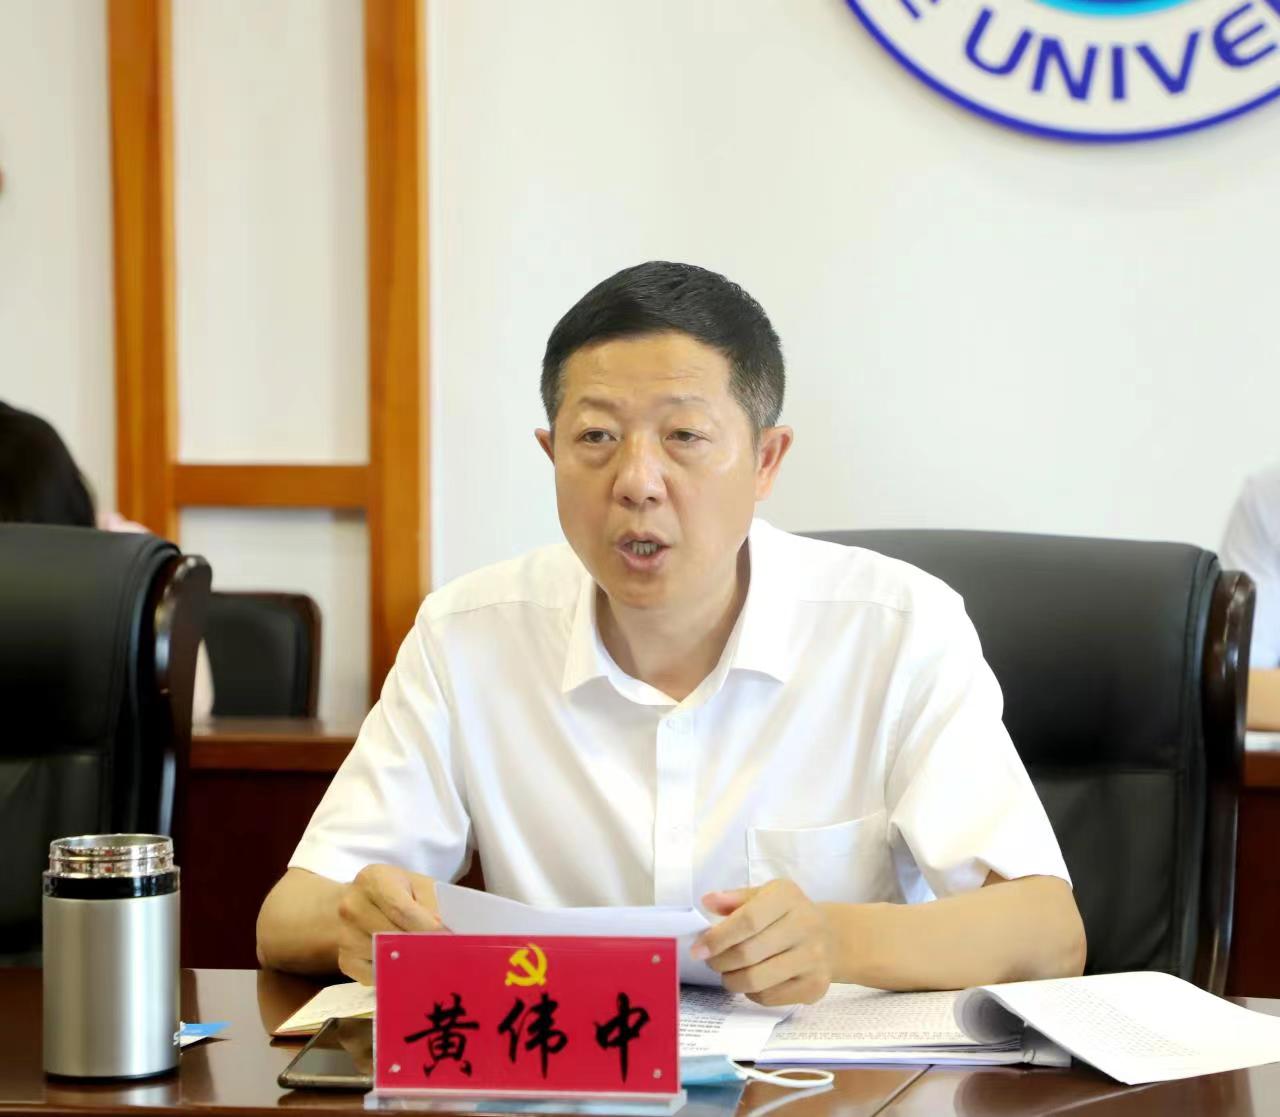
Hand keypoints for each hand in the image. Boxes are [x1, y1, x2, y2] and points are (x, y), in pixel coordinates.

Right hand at [336, 864, 442, 983]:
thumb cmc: (398, 891)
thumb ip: (433, 904)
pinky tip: (407, 966)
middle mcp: (352, 907)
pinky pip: (375, 976)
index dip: (427, 928)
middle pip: (393, 936)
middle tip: (447, 956)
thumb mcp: (419, 885)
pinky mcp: (345, 961)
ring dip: (410, 963)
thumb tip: (448, 933)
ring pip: (384, 959)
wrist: (359, 901)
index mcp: (373, 880)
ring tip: (430, 961)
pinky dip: (395, 975)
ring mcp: (345, 936)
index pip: (402, 910)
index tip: (449, 941)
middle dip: (422, 948)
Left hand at [691, 879, 833, 1005]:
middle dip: (720, 961)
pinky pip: (770, 997)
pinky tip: (752, 981)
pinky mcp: (815, 986)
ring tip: (728, 973)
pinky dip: (751, 993)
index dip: (718, 937)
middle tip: (711, 961)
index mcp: (788, 897)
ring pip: (757, 980)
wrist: (832, 937)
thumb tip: (708, 901)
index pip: (748, 920)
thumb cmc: (789, 914)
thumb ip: (736, 898)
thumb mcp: (765, 895)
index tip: (698, 948)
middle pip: (749, 953)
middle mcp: (806, 926)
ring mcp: (813, 959)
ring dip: (732, 980)